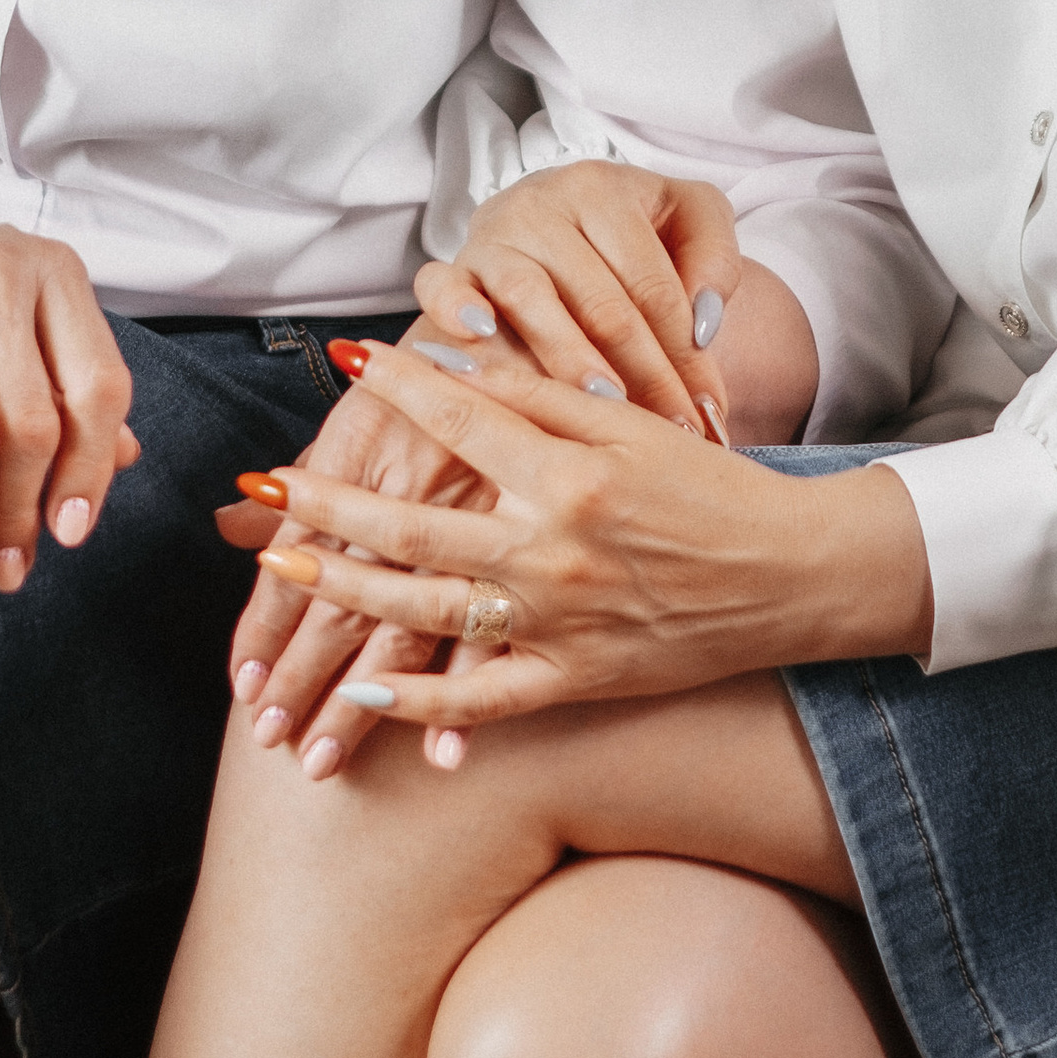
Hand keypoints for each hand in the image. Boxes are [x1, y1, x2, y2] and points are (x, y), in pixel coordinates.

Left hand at [242, 332, 929, 749]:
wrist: (791, 576)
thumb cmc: (711, 488)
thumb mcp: (632, 423)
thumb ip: (540, 394)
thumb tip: (455, 355)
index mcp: (569, 474)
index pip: (461, 419)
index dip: (398, 384)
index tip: (343, 359)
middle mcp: (554, 551)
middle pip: (414, 528)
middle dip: (329, 504)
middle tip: (265, 484)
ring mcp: (559, 623)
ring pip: (427, 614)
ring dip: (345, 596)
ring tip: (285, 573)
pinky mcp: (575, 679)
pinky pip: (482, 699)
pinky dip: (421, 702)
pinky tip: (366, 691)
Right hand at [412, 162, 744, 435]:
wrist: (562, 216)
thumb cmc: (632, 233)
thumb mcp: (690, 221)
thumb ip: (714, 260)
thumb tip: (702, 326)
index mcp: (604, 189)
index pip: (653, 283)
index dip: (686, 351)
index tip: (708, 408)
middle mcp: (542, 203)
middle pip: (600, 300)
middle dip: (643, 374)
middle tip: (671, 430)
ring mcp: (492, 233)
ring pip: (529, 297)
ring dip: (568, 359)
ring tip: (605, 404)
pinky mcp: (452, 264)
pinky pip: (440, 284)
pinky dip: (457, 310)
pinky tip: (483, 342)